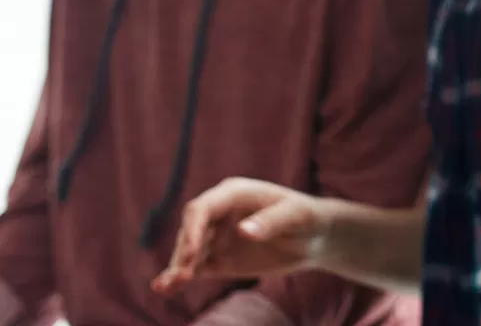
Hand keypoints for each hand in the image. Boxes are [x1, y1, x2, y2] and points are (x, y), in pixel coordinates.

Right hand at [152, 177, 329, 294]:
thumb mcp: (296, 216)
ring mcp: (217, 236)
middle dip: (184, 251)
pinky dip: (180, 276)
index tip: (190, 252)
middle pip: (190, 230)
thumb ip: (271, 221)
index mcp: (234, 193)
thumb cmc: (307, 218)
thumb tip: (243, 230)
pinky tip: (165, 287)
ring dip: (178, 267)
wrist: (314, 238)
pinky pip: (196, 267)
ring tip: (168, 286)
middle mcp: (219, 212)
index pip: (202, 208)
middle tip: (183, 275)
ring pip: (188, 250)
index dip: (193, 229)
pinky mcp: (219, 258)